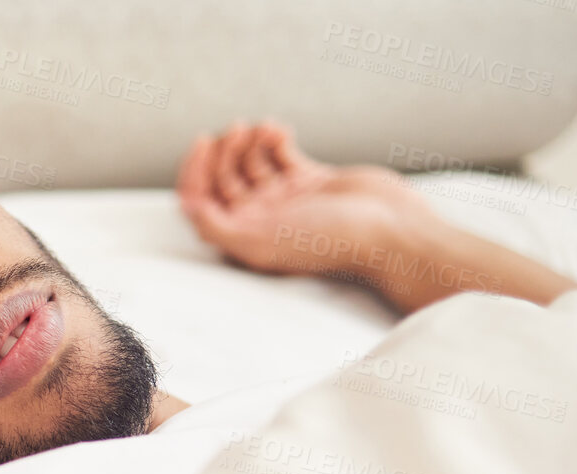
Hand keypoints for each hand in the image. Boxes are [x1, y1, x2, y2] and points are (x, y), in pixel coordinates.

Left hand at [177, 120, 437, 287]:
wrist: (389, 229)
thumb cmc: (329, 241)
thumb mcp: (263, 240)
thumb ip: (218, 228)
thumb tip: (187, 206)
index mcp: (244, 238)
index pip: (200, 202)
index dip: (194, 171)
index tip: (204, 142)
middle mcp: (260, 220)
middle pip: (222, 178)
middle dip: (225, 150)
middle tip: (239, 130)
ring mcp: (285, 199)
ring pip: (248, 162)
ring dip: (250, 140)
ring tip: (265, 129)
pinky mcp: (309, 180)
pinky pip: (279, 153)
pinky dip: (273, 138)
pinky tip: (281, 131)